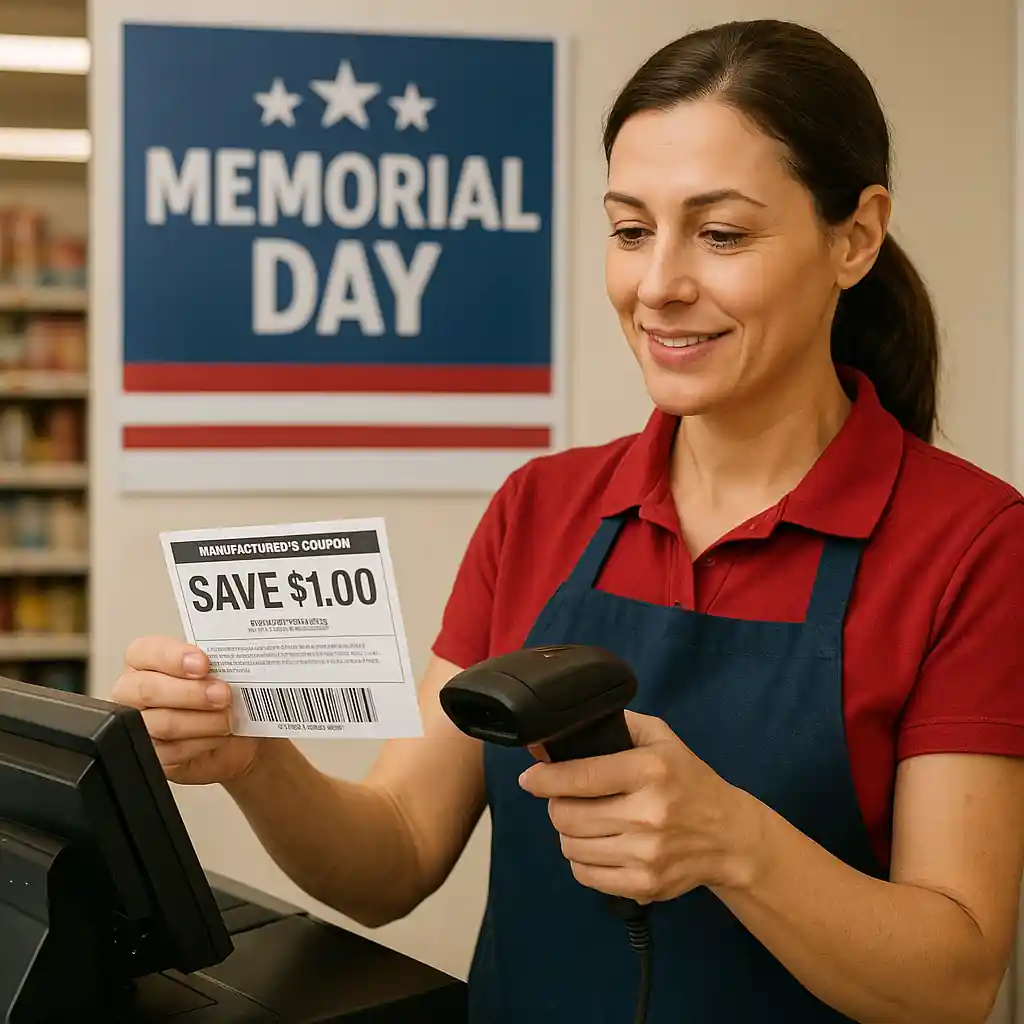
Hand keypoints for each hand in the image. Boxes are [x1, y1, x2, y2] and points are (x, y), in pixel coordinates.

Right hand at [110, 636, 260, 785]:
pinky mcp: (150, 755)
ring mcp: (136, 726)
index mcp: (144, 660)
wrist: (232, 732)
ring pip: (162, 724)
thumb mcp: (220, 668)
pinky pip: (171, 752)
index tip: (203, 663)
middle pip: (148, 690)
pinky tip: (218, 736)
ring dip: (202, 721)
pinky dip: (201, 743)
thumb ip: (217, 660)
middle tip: (222, 694)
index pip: (144, 652)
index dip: (173, 658)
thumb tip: (231, 657)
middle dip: (191, 693)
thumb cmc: (218, 692)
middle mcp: (133, 691)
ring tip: (227, 718)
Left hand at [518, 712, 758, 902]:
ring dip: (568, 832)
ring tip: (584, 821)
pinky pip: (585, 875)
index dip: (544, 778)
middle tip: (568, 798)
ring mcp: (646, 855)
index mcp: (650, 770)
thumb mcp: (659, 739)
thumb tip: (552, 739)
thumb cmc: (688, 780)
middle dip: (557, 804)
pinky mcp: (644, 885)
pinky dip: (581, 860)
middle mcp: (648, 814)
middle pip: (566, 815)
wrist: (730, 837)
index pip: (579, 776)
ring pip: (570, 846)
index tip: (530, 778)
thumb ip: (611, 727)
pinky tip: (597, 845)